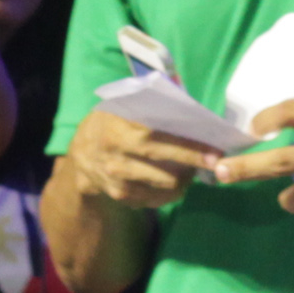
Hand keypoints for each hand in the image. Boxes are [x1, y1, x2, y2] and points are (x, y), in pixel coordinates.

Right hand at [63, 107, 217, 209]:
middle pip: (164, 170)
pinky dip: (170, 191)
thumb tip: (185, 93)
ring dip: (184, 180)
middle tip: (214, 163)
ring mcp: (118, 182)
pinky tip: (177, 181)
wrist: (79, 156)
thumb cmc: (110, 123)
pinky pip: (154, 199)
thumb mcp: (122, 106)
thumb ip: (151, 102)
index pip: (159, 140)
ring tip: (195, 169)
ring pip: (163, 187)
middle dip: (193, 167)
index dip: (189, 148)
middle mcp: (117, 160)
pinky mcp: (120, 197)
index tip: (214, 151)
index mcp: (118, 133)